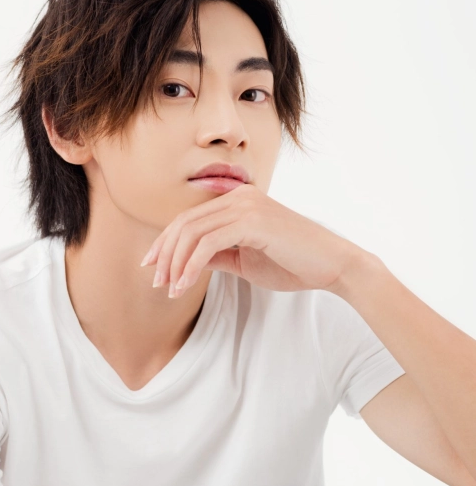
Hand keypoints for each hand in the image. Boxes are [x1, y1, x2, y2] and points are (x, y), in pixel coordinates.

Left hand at [140, 182, 365, 295]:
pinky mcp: (252, 222)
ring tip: (169, 288)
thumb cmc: (293, 264)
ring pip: (192, 232)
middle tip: (156, 281)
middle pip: (185, 223)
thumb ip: (218, 256)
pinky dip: (191, 266)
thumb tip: (188, 263)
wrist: (333, 266)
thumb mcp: (245, 261)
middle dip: (164, 253)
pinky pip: (207, 244)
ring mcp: (246, 206)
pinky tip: (184, 285)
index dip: (166, 243)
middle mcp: (239, 197)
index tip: (153, 267)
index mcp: (238, 201)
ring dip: (175, 263)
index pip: (190, 219)